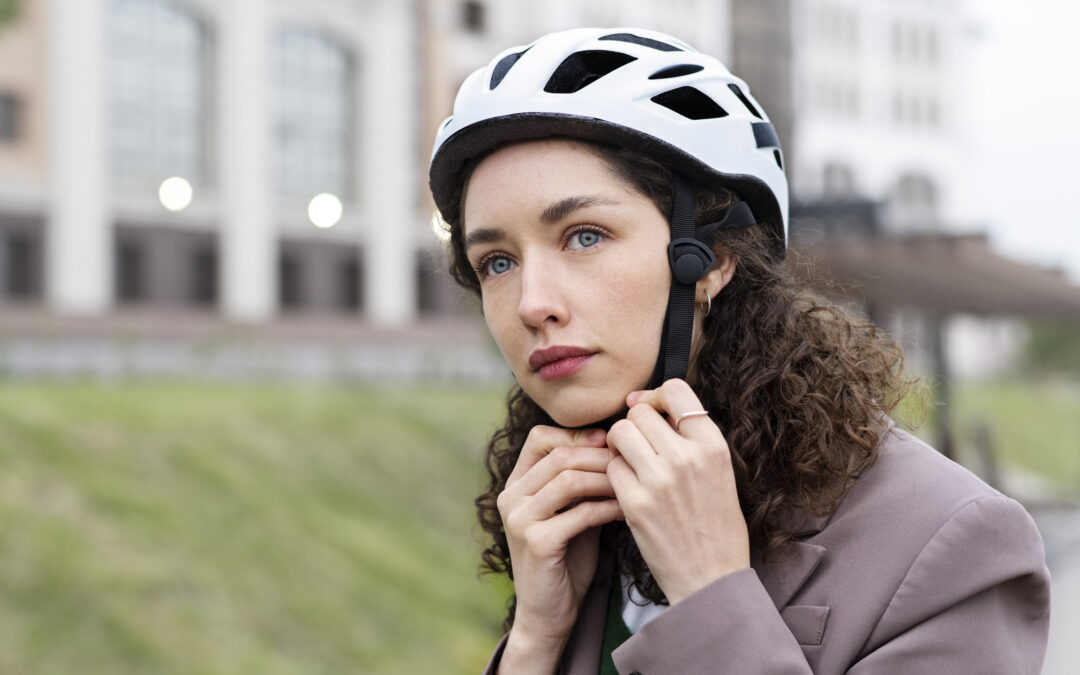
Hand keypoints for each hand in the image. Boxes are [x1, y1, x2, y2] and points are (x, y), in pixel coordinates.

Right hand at [496, 425, 624, 672]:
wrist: (548, 614)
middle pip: (559, 455)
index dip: (577, 434)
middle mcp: (510, 497)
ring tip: (632, 483)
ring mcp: (519, 520)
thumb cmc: (566, 560)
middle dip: (600, 456)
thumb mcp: (571, 512)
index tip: (610, 442)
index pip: (540, 438)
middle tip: (631, 461)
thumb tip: (617, 445)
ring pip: (567, 480)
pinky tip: (626, 511)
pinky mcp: (535, 542)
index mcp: (516, 485)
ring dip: (606, 479)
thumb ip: (582, 482)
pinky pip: (578, 513)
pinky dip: (607, 508)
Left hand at [605, 378, 749, 604]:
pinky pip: (610, 468)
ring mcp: (659, 480)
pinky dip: (614, 474)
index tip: (649, 412)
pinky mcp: (635, 503)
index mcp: (713, 445)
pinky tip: (627, 489)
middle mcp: (687, 457)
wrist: (711, 578)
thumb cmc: (715, 524)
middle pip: (639, 412)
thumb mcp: (718, 472)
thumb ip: (689, 438)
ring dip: (619, 446)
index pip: (675, 390)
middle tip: (638, 447)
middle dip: (633, 425)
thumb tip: (643, 404)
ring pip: (618, 433)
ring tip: (630, 464)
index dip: (655, 397)